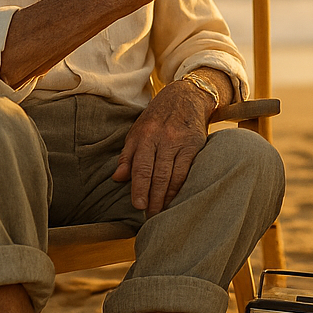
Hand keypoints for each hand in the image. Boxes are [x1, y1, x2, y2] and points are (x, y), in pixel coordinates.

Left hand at [111, 80, 215, 213]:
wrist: (186, 96)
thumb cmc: (158, 117)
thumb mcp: (137, 131)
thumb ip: (127, 155)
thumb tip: (117, 178)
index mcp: (145, 135)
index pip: (141, 167)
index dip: (139, 188)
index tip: (138, 205)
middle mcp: (163, 138)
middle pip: (157, 174)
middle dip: (153, 197)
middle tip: (150, 215)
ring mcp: (180, 142)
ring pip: (172, 175)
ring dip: (166, 196)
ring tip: (161, 211)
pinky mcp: (195, 145)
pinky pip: (187, 170)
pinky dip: (180, 186)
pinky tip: (176, 197)